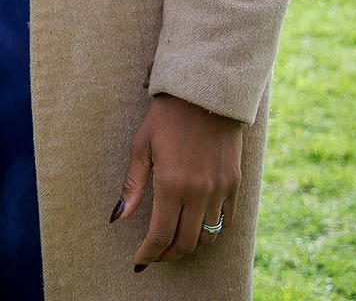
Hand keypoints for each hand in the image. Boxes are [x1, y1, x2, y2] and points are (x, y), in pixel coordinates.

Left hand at [113, 93, 243, 269]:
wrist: (205, 95)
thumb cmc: (166, 118)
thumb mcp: (141, 146)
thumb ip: (132, 185)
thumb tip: (120, 216)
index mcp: (172, 184)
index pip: (161, 235)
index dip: (149, 253)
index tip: (139, 261)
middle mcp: (200, 192)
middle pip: (186, 243)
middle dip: (168, 255)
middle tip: (155, 256)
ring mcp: (221, 190)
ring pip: (208, 237)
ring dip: (189, 246)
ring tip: (173, 244)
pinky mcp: (235, 184)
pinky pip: (226, 221)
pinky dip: (212, 232)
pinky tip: (197, 229)